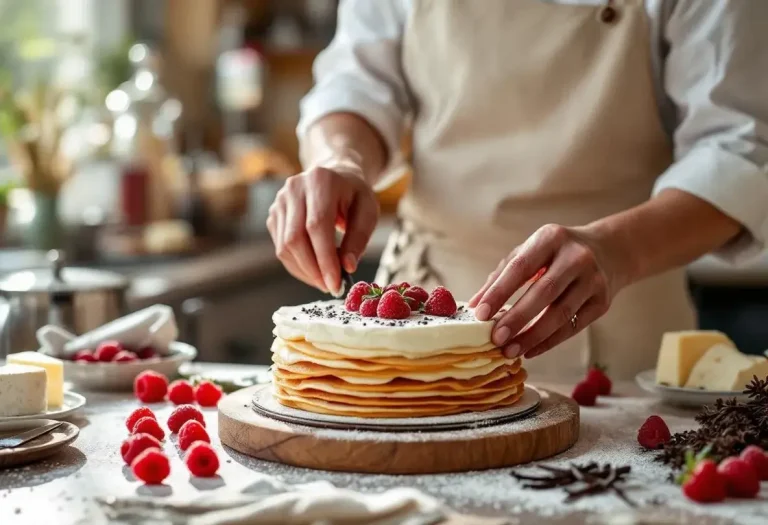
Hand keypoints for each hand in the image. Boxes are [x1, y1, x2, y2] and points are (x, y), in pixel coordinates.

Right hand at [267, 165, 379, 293]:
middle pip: (295, 238)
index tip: (336, 283)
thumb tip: (348, 267)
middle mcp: (294, 188)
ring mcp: (280, 201)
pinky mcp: (273, 215)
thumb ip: (359, 237)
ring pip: (284, 247)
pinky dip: (297, 266)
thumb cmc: (354, 195)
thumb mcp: (368, 211)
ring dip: (305, 271)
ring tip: (325, 280)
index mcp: (320, 181)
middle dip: (313, 270)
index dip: (324, 258)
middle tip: (331, 287)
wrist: (335, 177)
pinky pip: (280, 248)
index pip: (316, 226)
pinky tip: (314, 271)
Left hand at [468, 224, 628, 358]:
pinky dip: (549, 342)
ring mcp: (593, 280)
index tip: (480, 313)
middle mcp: (576, 257)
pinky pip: (573, 327)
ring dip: (533, 336)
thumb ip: (501, 276)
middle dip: (517, 318)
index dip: (499, 291)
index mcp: (551, 238)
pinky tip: (531, 350)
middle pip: (544, 292)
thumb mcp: (530, 252)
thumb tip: (474, 305)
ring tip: (510, 350)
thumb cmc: (556, 253)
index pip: (521, 267)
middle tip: (496, 338)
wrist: (608, 250)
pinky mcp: (602, 302)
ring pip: (561, 314)